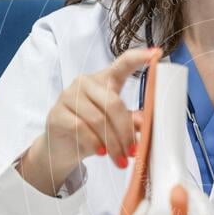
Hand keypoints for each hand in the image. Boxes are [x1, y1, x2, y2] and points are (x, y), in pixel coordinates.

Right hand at [45, 45, 161, 171]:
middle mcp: (85, 83)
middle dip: (126, 132)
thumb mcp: (115, 126)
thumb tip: (145, 122)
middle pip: (113, 104)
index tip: (156, 54)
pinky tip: (101, 152)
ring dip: (113, 143)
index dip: (139, 57)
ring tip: (120, 160)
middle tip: (133, 151)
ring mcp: (68, 96)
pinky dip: (94, 143)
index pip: (122, 63)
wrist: (61, 149)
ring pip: (98, 120)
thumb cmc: (92, 132)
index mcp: (105, 80)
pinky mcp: (57, 113)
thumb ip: (131, 121)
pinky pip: (81, 128)